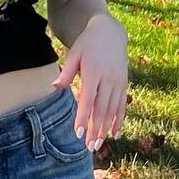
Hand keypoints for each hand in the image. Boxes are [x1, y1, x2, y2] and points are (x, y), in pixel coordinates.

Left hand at [48, 12, 127, 148]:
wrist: (110, 31)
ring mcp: (118, 82)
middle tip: (89, 147)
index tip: (79, 133)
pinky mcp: (124, 83)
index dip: (84, 117)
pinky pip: (122, 105)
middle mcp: (108, 79)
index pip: (88, 99)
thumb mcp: (74, 53)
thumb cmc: (87, 44)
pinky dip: (119, 120)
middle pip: (102, 109)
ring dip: (106, 129)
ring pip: (113, 110)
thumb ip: (66, 72)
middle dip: (95, 129)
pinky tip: (114, 134)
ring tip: (99, 144)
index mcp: (93, 72)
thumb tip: (54, 87)